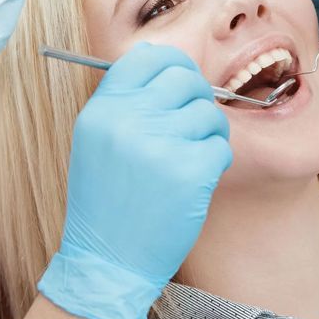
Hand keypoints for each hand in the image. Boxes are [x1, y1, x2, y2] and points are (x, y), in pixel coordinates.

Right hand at [38, 42, 231, 318]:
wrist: (106, 261)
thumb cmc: (106, 202)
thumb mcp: (97, 141)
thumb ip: (126, 103)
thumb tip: (167, 68)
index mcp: (103, 109)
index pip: (146, 57)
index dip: (172, 64)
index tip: (181, 81)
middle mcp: (128, 120)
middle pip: (184, 78)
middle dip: (198, 97)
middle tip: (194, 122)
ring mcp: (159, 144)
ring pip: (208, 113)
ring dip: (209, 133)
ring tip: (192, 157)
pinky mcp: (189, 171)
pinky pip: (221, 147)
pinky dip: (216, 161)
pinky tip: (198, 179)